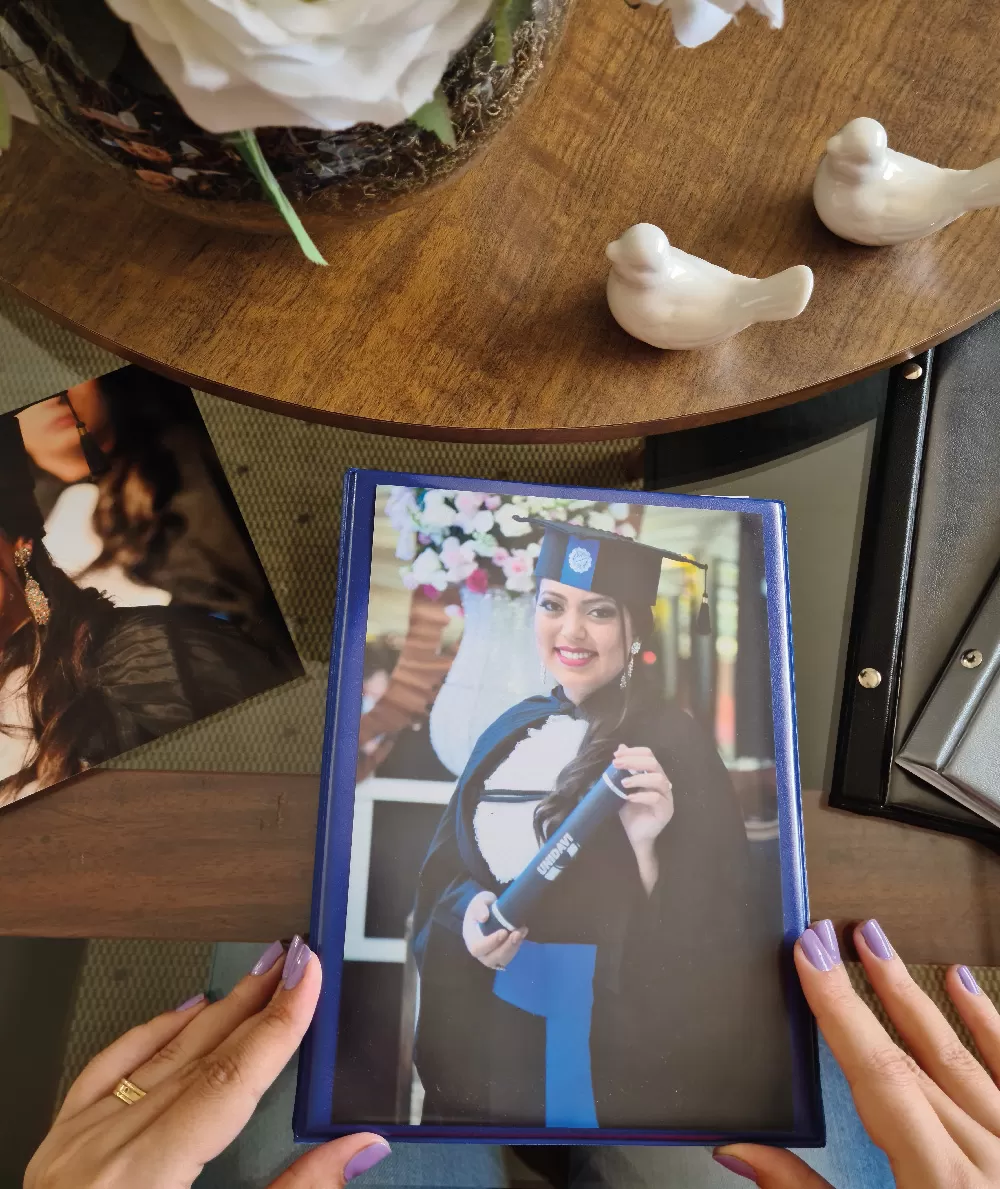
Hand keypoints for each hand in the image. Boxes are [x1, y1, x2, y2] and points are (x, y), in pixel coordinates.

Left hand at [25, 937, 389, 1188]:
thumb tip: (356, 1151)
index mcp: (145, 1181)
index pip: (230, 1080)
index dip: (279, 1024)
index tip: (308, 978)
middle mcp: (105, 1154)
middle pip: (200, 1055)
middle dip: (256, 1001)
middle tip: (295, 957)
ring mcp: (74, 1146)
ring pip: (159, 1053)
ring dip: (216, 1007)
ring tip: (256, 974)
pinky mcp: (56, 1148)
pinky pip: (106, 1069)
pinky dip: (150, 1032)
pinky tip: (182, 1010)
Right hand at [462, 890, 527, 969]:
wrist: (488, 912)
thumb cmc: (481, 907)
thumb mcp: (479, 901)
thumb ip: (479, 907)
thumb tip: (484, 917)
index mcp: (470, 938)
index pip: (477, 948)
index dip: (491, 943)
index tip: (503, 932)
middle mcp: (479, 952)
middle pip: (491, 959)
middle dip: (506, 948)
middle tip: (517, 933)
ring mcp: (491, 956)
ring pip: (502, 960)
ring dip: (514, 947)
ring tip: (522, 931)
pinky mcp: (502, 955)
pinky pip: (509, 956)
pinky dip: (517, 945)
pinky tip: (523, 931)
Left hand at [614, 744, 673, 850]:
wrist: (635, 835)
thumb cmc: (631, 811)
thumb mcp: (623, 787)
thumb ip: (623, 770)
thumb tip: (620, 747)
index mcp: (653, 774)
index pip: (649, 755)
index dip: (633, 752)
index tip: (616, 755)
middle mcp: (663, 783)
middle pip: (653, 764)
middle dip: (634, 761)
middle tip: (617, 764)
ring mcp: (666, 797)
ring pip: (658, 779)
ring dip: (638, 778)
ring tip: (623, 782)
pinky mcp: (666, 811)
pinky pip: (657, 799)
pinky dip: (642, 796)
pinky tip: (629, 798)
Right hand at [714, 919, 999, 1186]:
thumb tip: (741, 1152)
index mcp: (941, 1187)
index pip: (879, 1074)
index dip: (839, 1007)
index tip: (810, 954)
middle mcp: (989, 1163)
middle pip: (918, 1057)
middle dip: (869, 989)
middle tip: (834, 934)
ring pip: (967, 1059)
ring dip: (919, 997)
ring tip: (881, 943)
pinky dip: (991, 1029)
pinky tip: (968, 988)